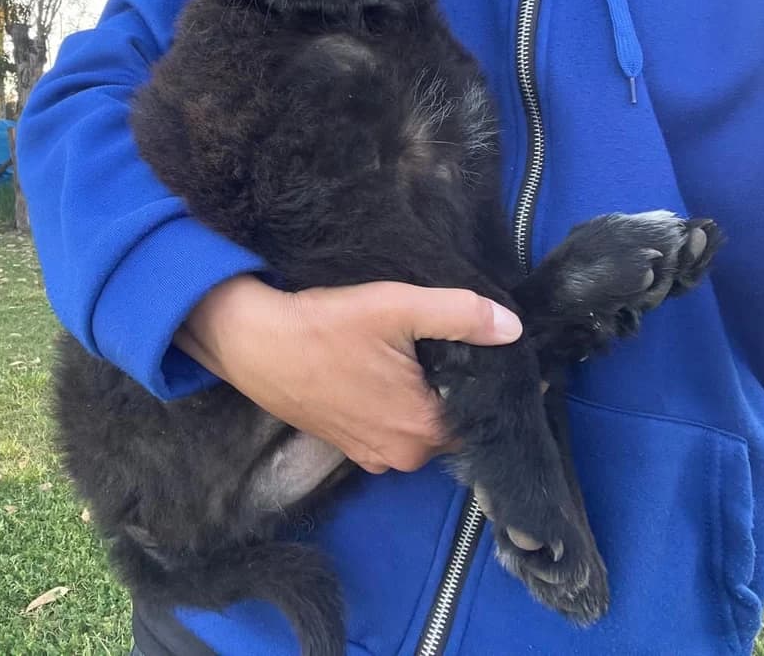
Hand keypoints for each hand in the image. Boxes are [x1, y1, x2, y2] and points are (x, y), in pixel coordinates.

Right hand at [175, 276, 522, 474]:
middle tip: (435, 343)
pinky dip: (391, 406)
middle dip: (451, 387)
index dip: (484, 377)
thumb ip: (462, 315)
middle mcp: (403, 455)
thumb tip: (513, 329)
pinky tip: (377, 372)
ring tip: (405, 355)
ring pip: (419, 425)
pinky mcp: (346, 448)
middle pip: (451, 420)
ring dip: (419, 397)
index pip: (482, 411)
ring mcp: (371, 456)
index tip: (476, 347)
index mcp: (425, 428)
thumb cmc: (323, 325)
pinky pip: (389, 429)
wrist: (250, 342)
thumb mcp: (397, 307)